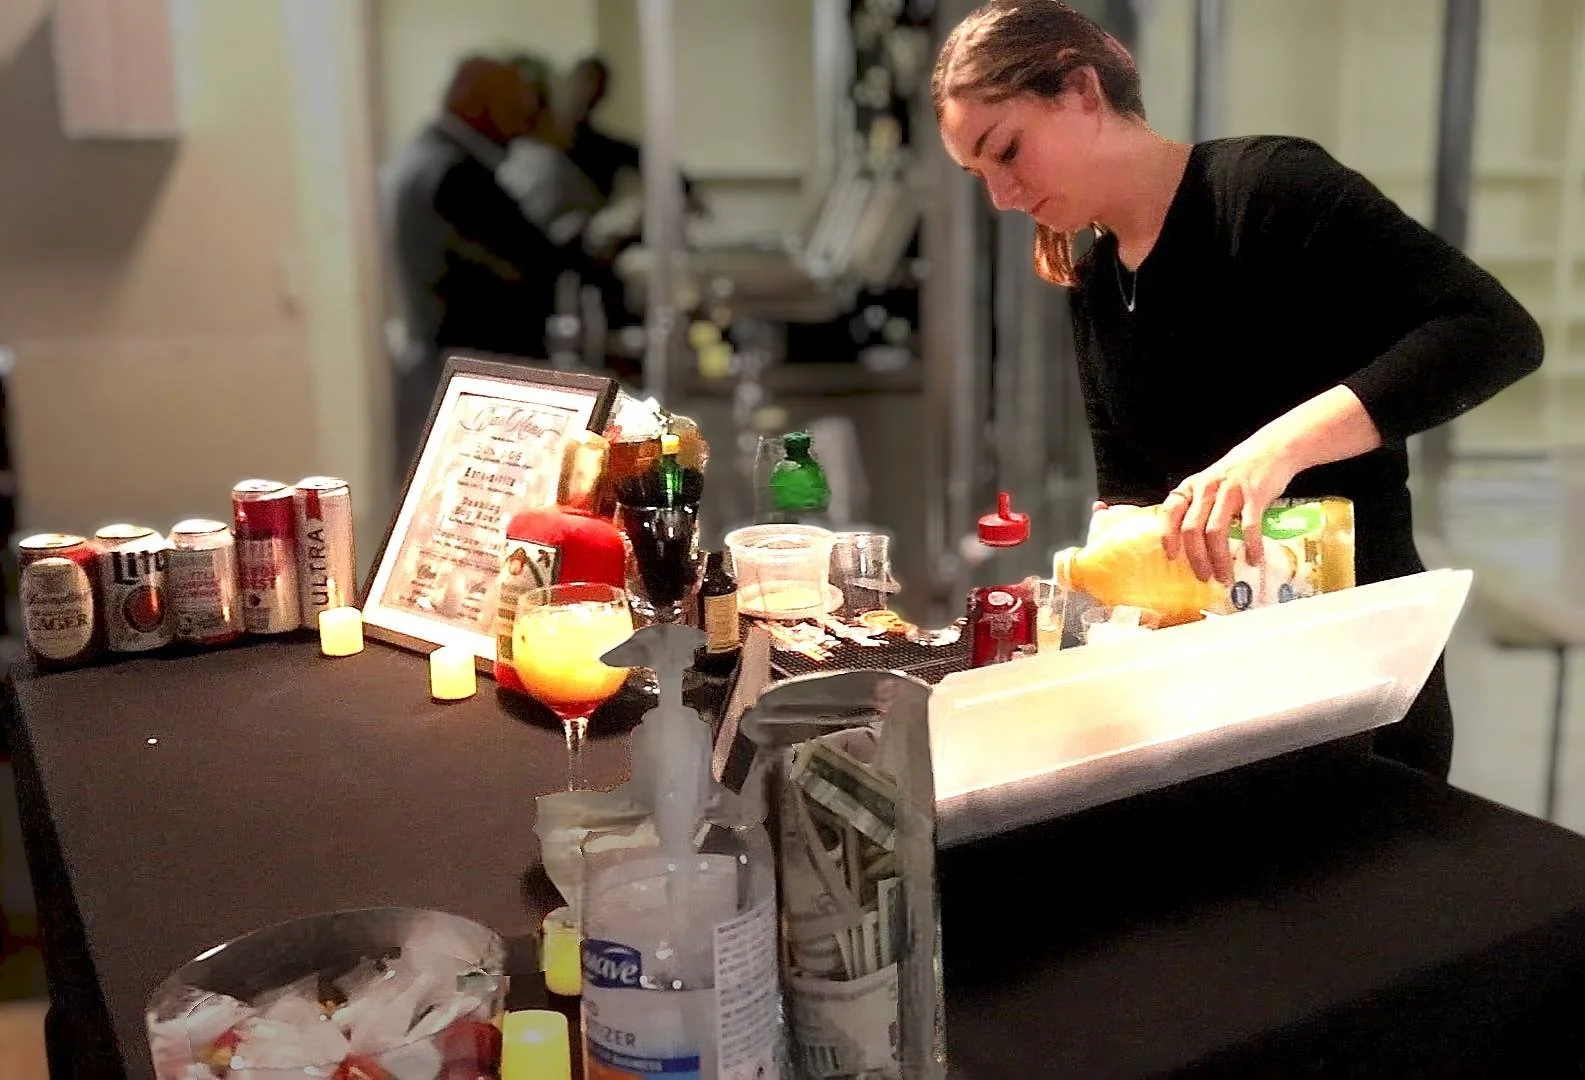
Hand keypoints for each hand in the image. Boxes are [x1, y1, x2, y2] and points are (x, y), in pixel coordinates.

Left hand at [1161, 435, 1300, 583]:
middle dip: (1196, 557)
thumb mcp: (1210, 484)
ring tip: (1225, 576)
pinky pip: (1249, 526)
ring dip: (1219, 558)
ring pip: (1216, 532)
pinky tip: (1253, 560)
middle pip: (1192, 528)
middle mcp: (1207, 488)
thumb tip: (1189, 545)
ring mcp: (1230, 491)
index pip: (1170, 511)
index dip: (1168, 535)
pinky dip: (1250, 546)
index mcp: (1192, 487)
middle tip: (1204, 577)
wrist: (1272, 450)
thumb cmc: (1238, 474)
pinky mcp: (1255, 495)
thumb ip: (1199, 507)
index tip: (1171, 556)